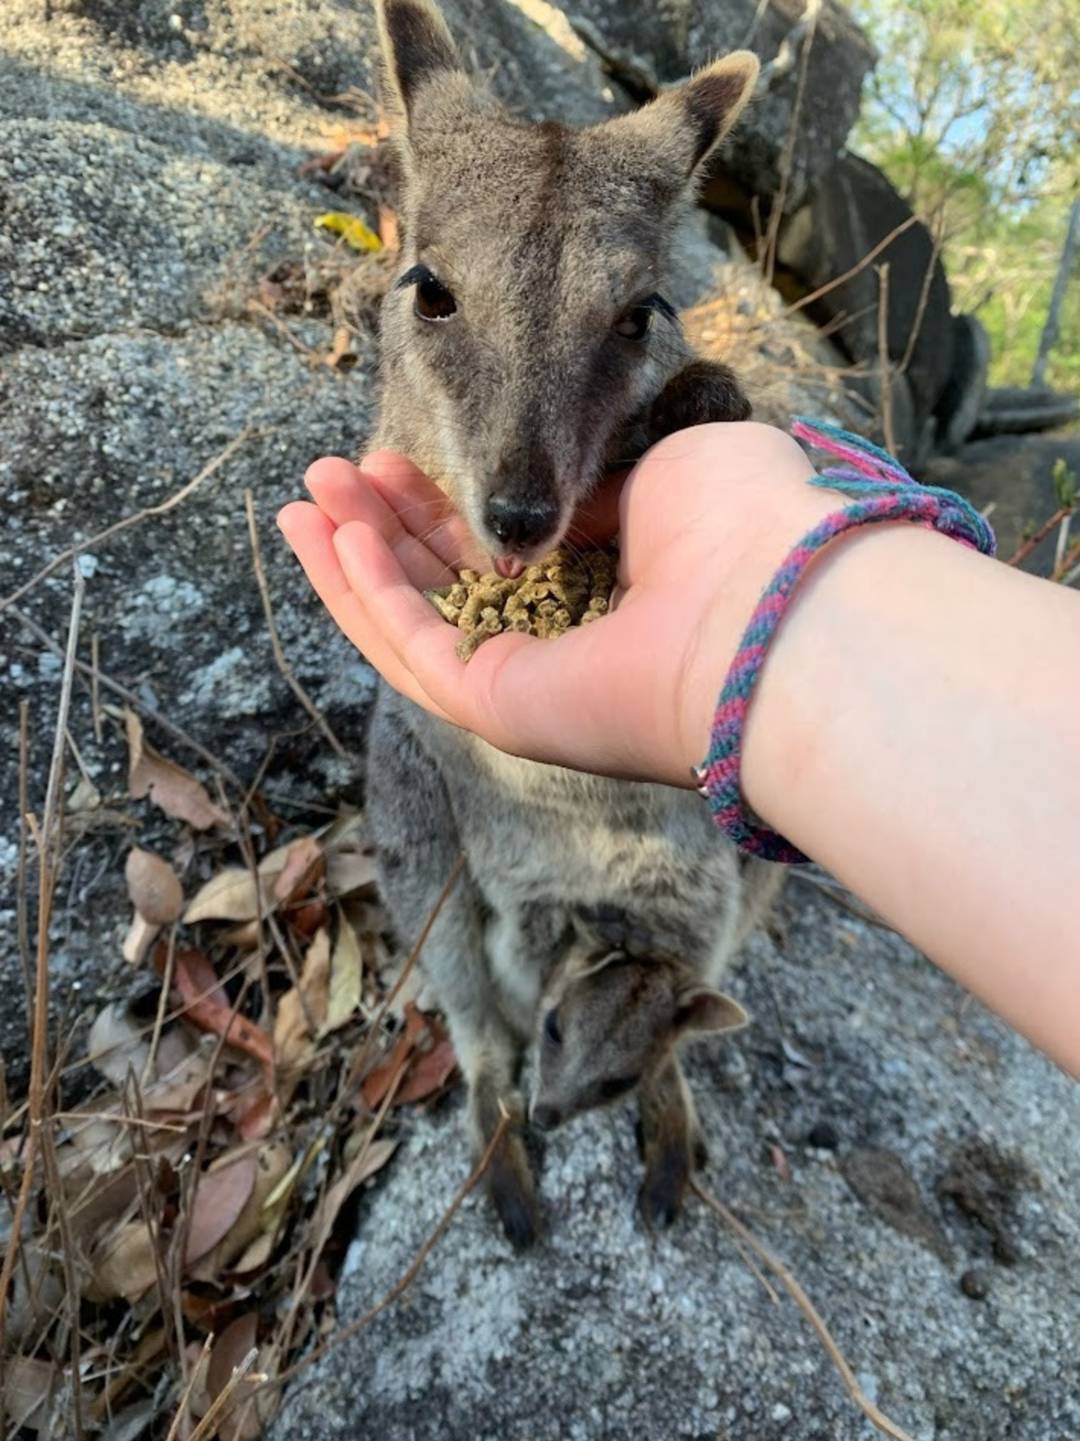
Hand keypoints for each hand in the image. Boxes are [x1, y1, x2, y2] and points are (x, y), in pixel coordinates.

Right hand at [278, 422, 830, 787]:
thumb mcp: (668, 471)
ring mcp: (535, 688)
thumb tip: (554, 505)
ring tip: (303, 500)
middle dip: (385, 531)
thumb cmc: (747, 526)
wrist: (773, 602)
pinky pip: (416, 652)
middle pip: (451, 590)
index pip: (508, 557)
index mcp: (615, 596)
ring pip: (419, 625)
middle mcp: (572, 650)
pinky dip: (368, 598)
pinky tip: (333, 537)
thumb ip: (598, 488)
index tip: (397, 464)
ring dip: (355, 564)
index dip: (444, 512)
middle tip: (332, 475)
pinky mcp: (504, 711)